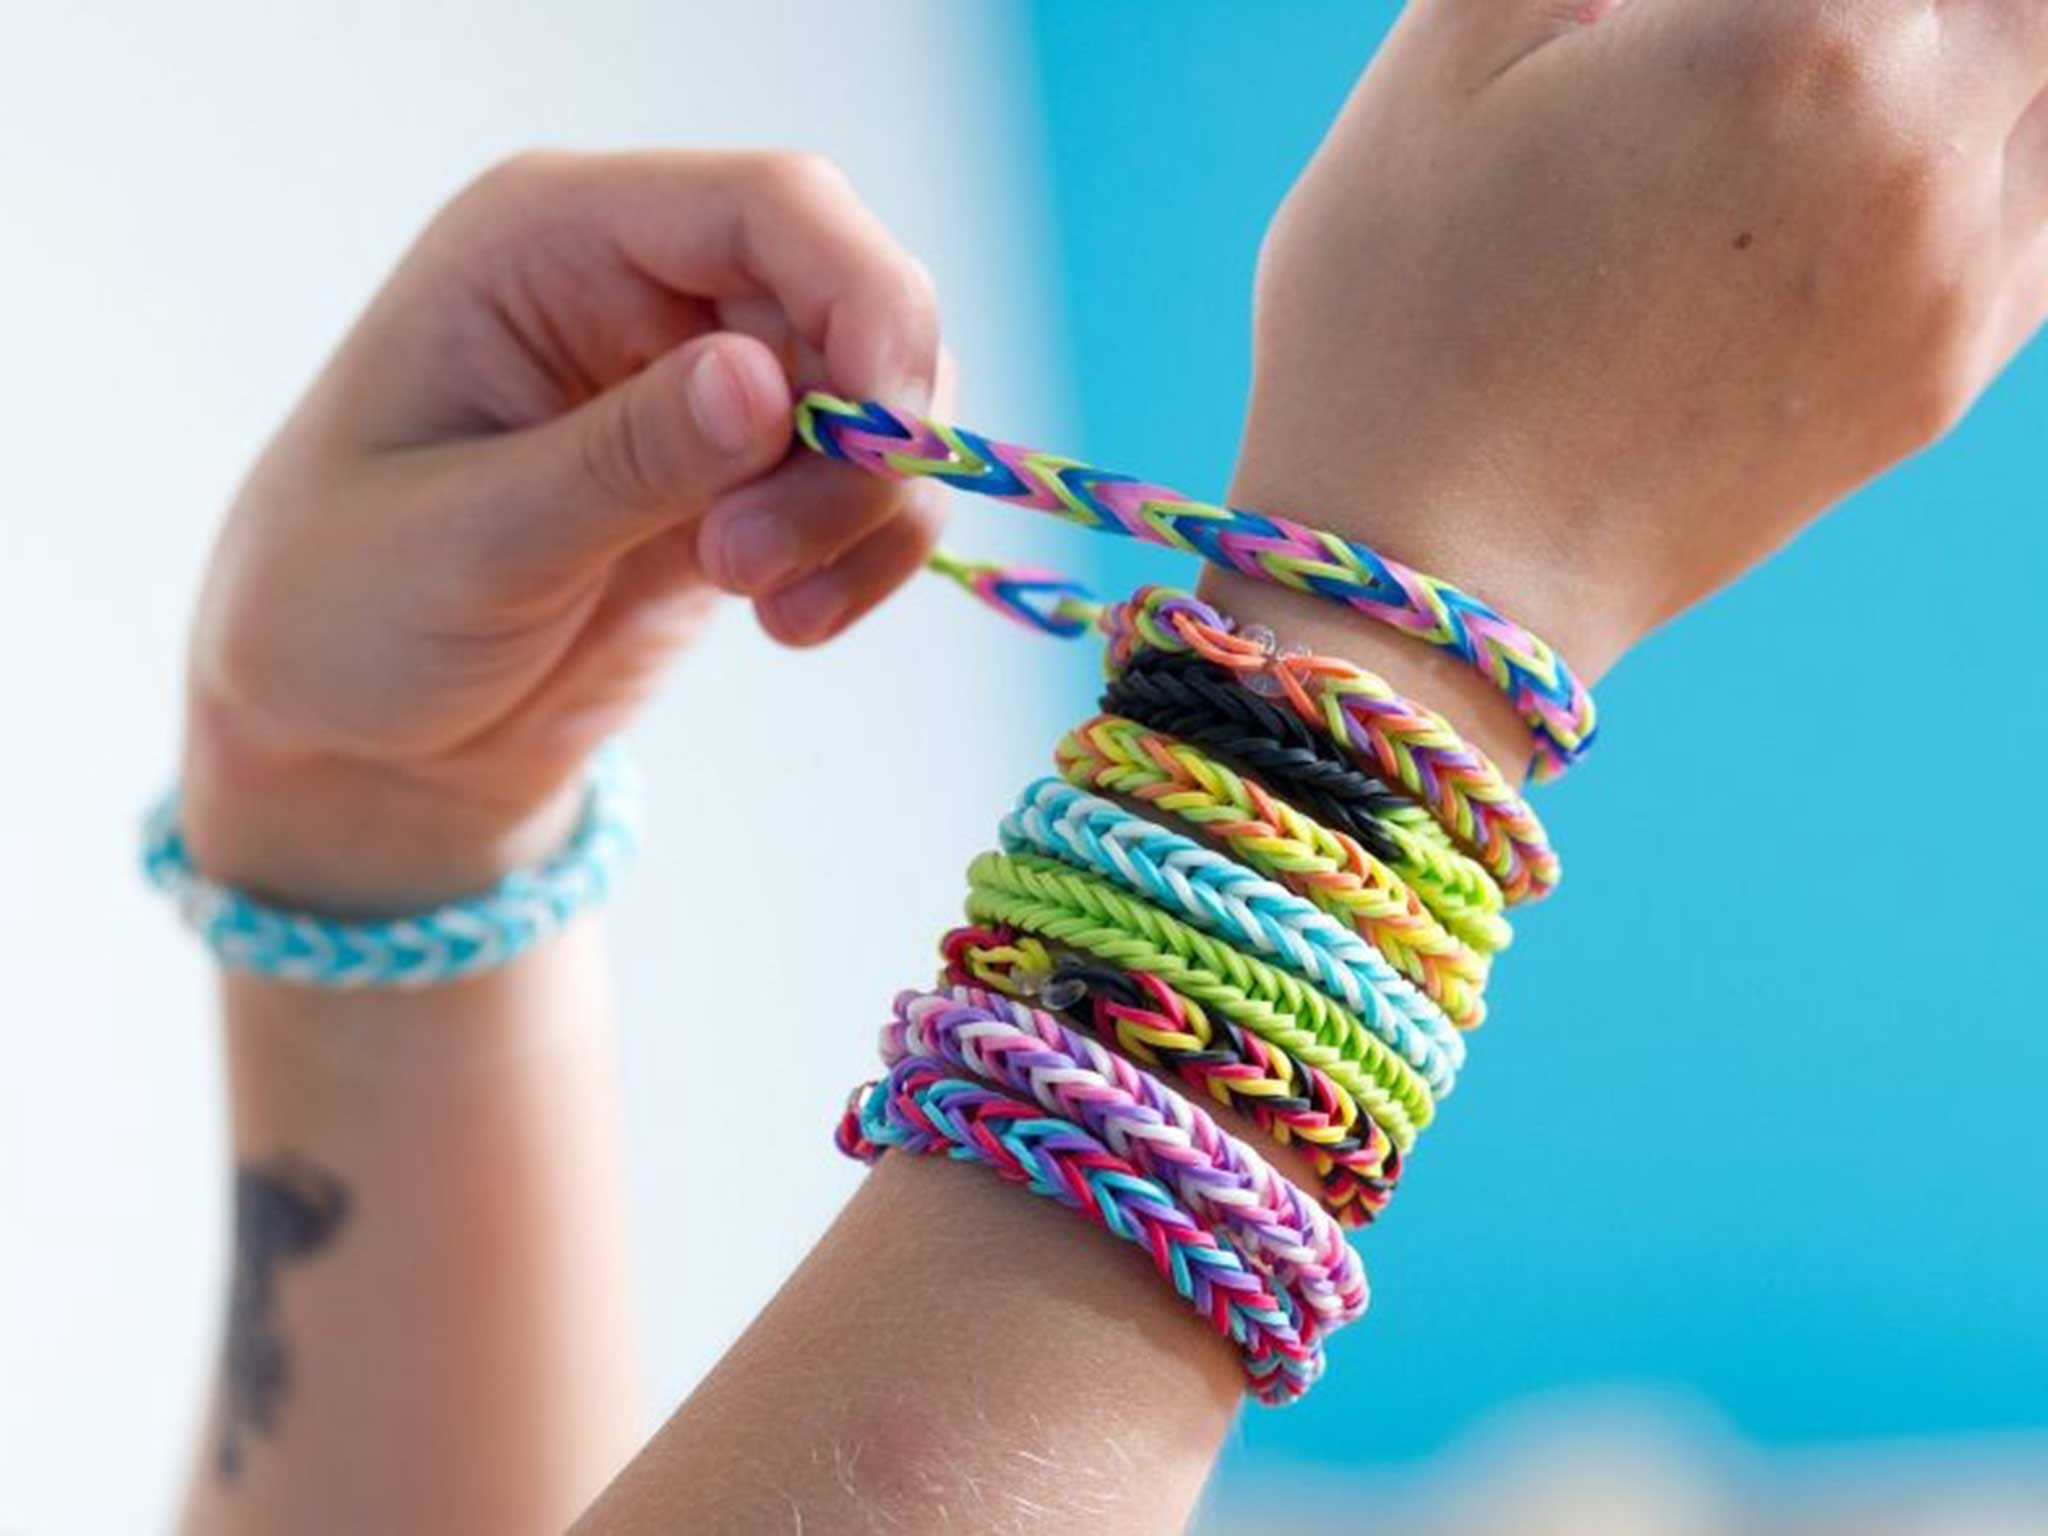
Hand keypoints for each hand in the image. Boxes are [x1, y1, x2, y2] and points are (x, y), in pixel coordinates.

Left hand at [182, 150, 945, 911]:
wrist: (355, 731)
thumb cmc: (347, 608)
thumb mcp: (467, 540)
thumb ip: (620, 459)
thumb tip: (764, 384)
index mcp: (553, 239)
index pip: (769, 206)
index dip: (864, 299)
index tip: (886, 436)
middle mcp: (647, 285)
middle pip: (855, 301)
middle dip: (854, 445)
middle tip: (751, 572)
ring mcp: (707, 384)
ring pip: (886, 400)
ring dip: (863, 512)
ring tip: (767, 608)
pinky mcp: (750, 478)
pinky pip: (871, 488)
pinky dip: (866, 555)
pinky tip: (790, 622)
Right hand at [1230, 0, 2047, 698]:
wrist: (1420, 577)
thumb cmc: (1390, 319)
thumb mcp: (1444, 63)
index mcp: (1803, 39)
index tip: (1697, 16)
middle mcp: (1919, 154)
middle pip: (2013, 16)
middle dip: (1918, 14)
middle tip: (1807, 42)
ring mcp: (1949, 285)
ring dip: (1984, 65)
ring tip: (1879, 80)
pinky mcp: (1937, 384)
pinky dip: (2009, 159)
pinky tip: (1912, 158)